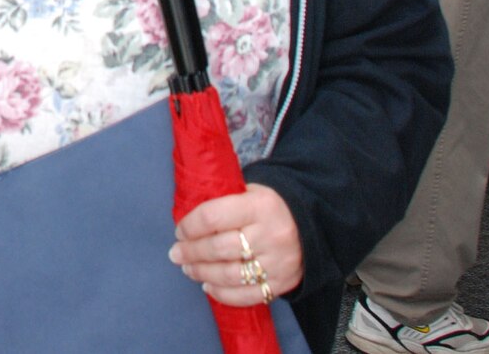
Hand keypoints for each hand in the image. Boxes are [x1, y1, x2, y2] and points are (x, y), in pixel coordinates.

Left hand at [168, 183, 301, 307]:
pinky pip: (246, 295)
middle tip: (176, 254)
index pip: (214, 216)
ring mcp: (277, 263)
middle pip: (219, 248)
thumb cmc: (270, 207)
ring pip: (229, 274)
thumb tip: (187, 218)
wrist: (312, 226)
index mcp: (260, 206)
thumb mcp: (251, 192)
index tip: (179, 232)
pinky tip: (208, 286)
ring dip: (202, 273)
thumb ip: (224, 202)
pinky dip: (222, 293)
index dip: (190, 226)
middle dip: (191, 252)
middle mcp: (271, 235)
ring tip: (188, 269)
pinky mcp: (281, 284)